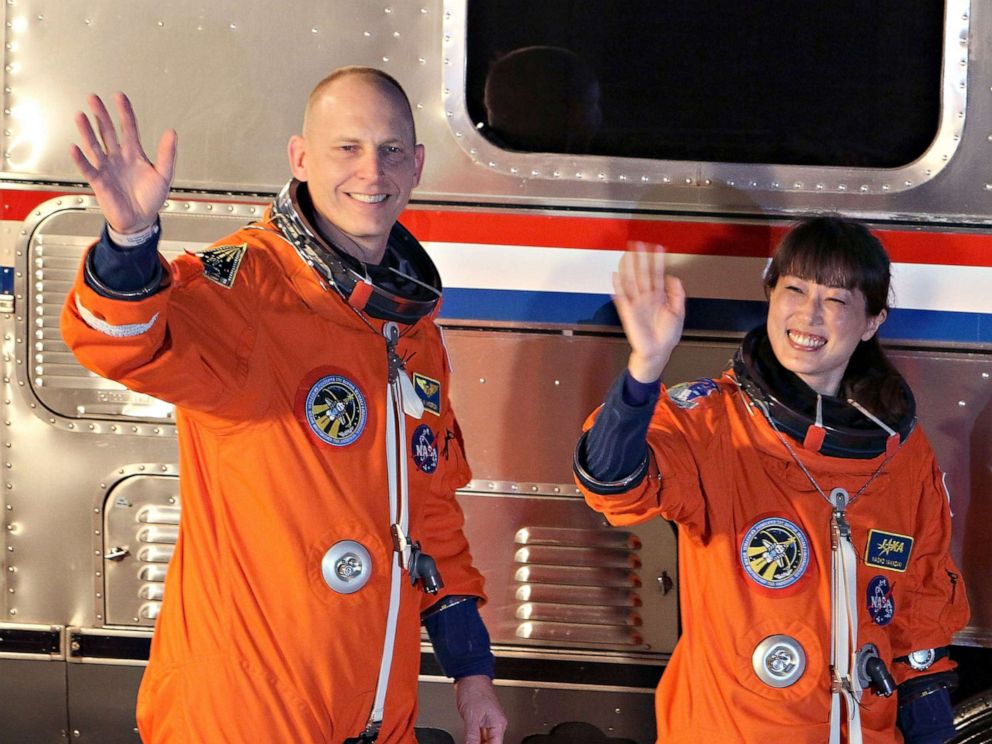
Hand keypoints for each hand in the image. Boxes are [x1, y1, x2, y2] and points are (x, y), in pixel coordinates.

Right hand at [69, 92, 176, 235]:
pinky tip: (74, 148)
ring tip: (80, 116)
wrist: (141, 220)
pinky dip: (81, 159)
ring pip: (95, 146)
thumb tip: (171, 132)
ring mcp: (107, 168)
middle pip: (107, 132)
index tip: (119, 96)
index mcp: (134, 154)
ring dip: (87, 131)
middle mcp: (118, 157)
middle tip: (93, 98)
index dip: (124, 113)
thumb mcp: (163, 175)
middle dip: (100, 115)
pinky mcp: (99, 182)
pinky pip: (88, 168)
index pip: (128, 128)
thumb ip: (167, 154)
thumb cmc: (151, 198)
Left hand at [455, 675, 506, 743]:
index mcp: (498, 724)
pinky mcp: (481, 718)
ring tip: (468, 742)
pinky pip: (479, 734)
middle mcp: (496, 723)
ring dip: (476, 743)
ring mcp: (488, 721)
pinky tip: (468, 740)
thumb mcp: (471, 716)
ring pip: (484, 740)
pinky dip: (474, 739)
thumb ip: (472, 736)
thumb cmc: (473, 689)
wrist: (469, 675)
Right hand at [613, 242, 685, 382]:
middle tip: (638, 244)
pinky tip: (615, 275)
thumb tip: (673, 277)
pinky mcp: (628, 312)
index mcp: (658, 297)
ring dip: (629, 267)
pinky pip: (621, 297)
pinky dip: (618, 286)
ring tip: (627, 253)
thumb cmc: (667, 336)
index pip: (656, 274)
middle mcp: (646, 297)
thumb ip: (677, 294)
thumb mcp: (678, 313)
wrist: (657, 352)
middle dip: (640, 258)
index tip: (657, 248)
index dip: (657, 261)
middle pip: (642, 273)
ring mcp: (636, 303)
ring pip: (631, 281)